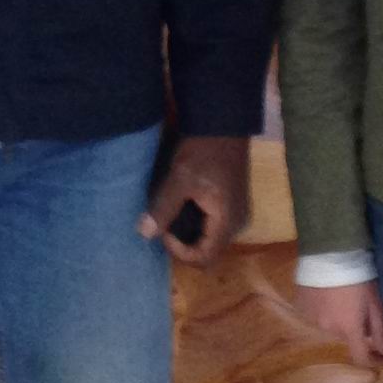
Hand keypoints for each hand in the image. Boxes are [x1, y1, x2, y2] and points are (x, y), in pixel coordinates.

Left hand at [141, 135, 248, 266]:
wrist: (224, 124)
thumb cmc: (203, 151)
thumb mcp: (180, 179)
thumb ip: (163, 208)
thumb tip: (144, 234)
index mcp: (227, 222)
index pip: (204, 258)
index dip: (180, 252)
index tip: (164, 231)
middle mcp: (237, 223)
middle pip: (209, 252)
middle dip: (184, 245)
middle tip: (164, 225)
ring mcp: (238, 213)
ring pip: (211, 239)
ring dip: (190, 234)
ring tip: (171, 216)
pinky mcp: (233, 204)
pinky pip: (215, 226)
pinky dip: (197, 224)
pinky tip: (184, 206)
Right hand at [297, 280, 382, 366]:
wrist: (329, 253)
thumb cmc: (358, 278)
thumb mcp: (375, 302)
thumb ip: (380, 330)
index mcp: (349, 328)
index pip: (360, 357)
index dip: (372, 360)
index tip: (379, 355)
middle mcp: (329, 329)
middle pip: (345, 337)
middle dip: (353, 328)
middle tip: (358, 308)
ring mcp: (312, 319)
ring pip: (329, 326)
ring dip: (337, 318)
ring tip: (340, 297)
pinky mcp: (301, 307)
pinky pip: (315, 315)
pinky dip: (322, 309)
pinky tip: (326, 293)